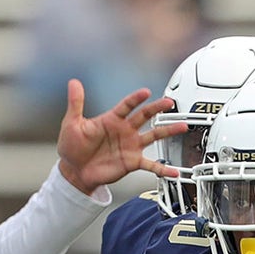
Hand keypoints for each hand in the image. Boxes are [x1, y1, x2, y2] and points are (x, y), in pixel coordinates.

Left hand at [56, 80, 185, 194]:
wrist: (74, 171)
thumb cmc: (72, 147)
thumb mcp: (72, 123)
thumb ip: (76, 103)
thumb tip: (73, 82)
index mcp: (111, 119)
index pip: (126, 106)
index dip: (136, 99)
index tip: (146, 92)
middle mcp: (124, 131)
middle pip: (144, 116)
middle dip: (157, 108)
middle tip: (170, 102)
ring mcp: (130, 146)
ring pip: (153, 135)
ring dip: (168, 131)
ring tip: (182, 126)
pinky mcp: (132, 162)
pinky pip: (151, 165)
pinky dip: (163, 169)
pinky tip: (174, 171)